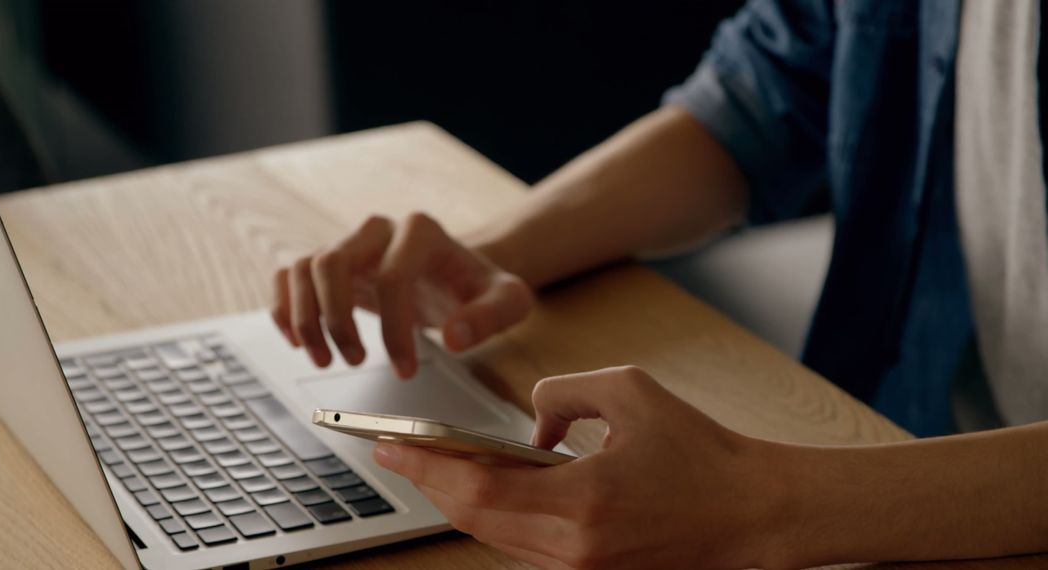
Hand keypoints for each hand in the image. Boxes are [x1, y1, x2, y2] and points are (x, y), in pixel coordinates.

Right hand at [271, 213, 532, 377]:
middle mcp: (378, 230)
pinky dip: (285, 308)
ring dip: (306, 319)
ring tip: (324, 359)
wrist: (456, 274)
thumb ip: (490, 316)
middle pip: (333, 262)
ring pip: (304, 268)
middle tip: (354, 361)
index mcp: (421, 231)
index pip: (393, 276)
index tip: (404, 369)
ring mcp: (349, 243)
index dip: (394, 328)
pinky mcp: (329, 263)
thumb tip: (455, 338)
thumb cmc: (478, 287)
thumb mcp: (508, 301)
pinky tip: (299, 341)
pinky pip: (289, 275)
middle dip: (338, 320)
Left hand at [372, 366, 791, 568]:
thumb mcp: (631, 392)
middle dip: (428, 482)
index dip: (424, 466)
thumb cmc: (702, 451)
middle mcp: (576, 549)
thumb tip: (529, 426)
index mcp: (584, 502)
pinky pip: (522, 547)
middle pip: (473, 520)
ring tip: (431, 463)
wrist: (754, 513)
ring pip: (493, 538)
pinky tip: (482, 488)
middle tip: (396, 450)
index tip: (386, 445)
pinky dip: (494, 516)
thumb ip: (562, 394)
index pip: (476, 490)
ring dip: (457, 501)